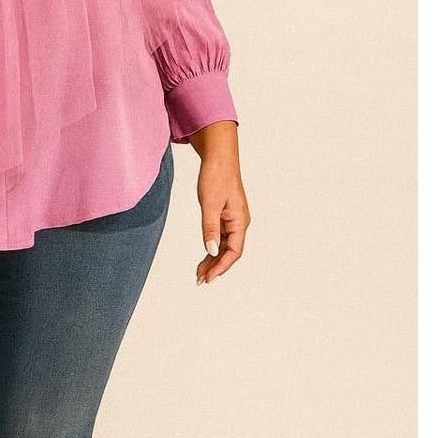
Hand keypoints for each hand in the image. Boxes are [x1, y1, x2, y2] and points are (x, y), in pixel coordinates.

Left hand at [187, 120, 248, 284]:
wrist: (218, 158)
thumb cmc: (216, 176)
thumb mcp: (210, 204)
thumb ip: (210, 228)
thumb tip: (211, 250)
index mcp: (240, 221)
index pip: (234, 251)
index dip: (221, 266)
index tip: (208, 277)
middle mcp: (239, 223)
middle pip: (229, 252)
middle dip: (215, 267)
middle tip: (200, 280)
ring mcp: (232, 220)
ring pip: (224, 246)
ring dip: (213, 259)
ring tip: (199, 273)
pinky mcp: (225, 216)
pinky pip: (220, 237)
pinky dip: (212, 247)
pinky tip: (204, 255)